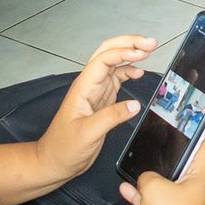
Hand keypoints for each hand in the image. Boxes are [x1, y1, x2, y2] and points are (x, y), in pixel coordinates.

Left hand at [35, 34, 154, 183]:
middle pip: (108, 53)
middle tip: (150, 42)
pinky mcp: (102, 101)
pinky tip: (139, 72)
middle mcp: (90, 85)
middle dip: (129, 43)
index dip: (123, 53)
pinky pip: (117, 79)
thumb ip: (111, 118)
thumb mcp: (87, 134)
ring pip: (114, 63)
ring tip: (149, 50)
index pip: (103, 60)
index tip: (142, 53)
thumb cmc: (63, 148)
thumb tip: (134, 105)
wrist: (54, 161)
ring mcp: (96, 92)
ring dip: (131, 53)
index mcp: (83, 88)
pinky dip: (130, 71)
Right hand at [121, 140, 204, 204]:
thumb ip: (147, 174)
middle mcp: (194, 188)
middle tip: (160, 141)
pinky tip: (127, 188)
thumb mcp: (153, 185)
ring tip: (139, 166)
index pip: (202, 147)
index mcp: (200, 177)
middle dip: (168, 155)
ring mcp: (181, 201)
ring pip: (166, 181)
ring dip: (151, 176)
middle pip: (182, 163)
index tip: (189, 123)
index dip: (195, 133)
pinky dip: (141, 193)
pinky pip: (154, 197)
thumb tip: (144, 176)